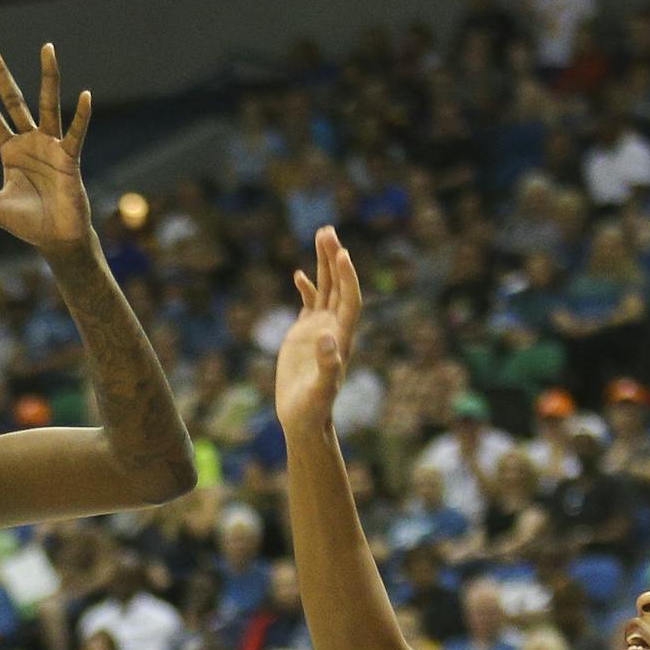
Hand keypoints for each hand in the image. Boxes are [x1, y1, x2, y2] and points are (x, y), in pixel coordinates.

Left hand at [0, 42, 92, 251]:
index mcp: (10, 151)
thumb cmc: (26, 223)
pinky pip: (75, 133)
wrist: (56, 239)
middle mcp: (29, 142)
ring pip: (48, 104)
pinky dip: (80, 116)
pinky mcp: (69, 158)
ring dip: (48, 76)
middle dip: (0, 74)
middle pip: (13, 99)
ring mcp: (51, 147)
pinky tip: (84, 96)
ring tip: (48, 49)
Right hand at [276, 227, 360, 432]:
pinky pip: (309, 303)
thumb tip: (328, 339)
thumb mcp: (320, 389)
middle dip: (334, 257)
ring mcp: (319, 329)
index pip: (349, 299)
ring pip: (325, 288)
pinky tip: (300, 273)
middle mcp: (333, 328)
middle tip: (328, 230)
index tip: (342, 253)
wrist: (303, 419)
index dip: (347, 276)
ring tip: (321, 234)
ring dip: (324, 263)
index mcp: (341, 337)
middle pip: (338, 285)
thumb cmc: (313, 409)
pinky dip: (307, 286)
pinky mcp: (304, 335)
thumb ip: (326, 365)